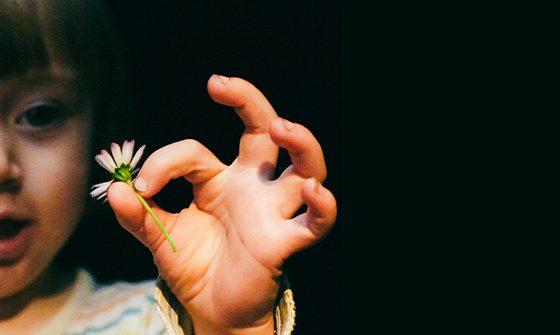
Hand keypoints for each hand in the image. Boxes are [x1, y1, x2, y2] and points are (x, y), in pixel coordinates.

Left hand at [107, 75, 336, 333]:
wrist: (211, 310)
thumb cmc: (194, 267)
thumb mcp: (160, 238)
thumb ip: (140, 216)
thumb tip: (117, 190)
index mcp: (221, 180)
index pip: (195, 151)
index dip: (165, 162)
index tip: (143, 186)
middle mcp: (252, 187)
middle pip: (265, 132)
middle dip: (250, 102)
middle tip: (223, 85)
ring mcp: (272, 211)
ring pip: (305, 167)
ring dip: (301, 144)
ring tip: (281, 127)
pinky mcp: (285, 241)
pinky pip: (316, 223)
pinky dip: (323, 207)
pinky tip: (315, 192)